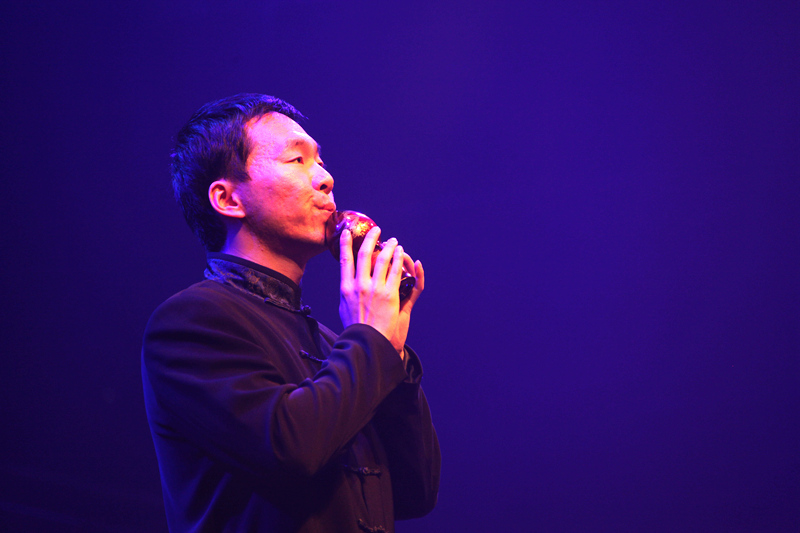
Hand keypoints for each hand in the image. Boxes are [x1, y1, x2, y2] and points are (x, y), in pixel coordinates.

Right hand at [339, 227, 423, 355]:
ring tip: (393, 241)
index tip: (347, 232)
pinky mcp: (390, 294)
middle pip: (365, 254)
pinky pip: (395, 271)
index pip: (345, 260)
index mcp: (346, 288)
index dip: (346, 244)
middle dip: (371, 238)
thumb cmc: (356, 327)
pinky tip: (401, 253)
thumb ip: (346, 293)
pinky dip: (398, 259)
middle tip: (376, 230)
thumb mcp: (344, 308)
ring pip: (383, 260)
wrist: (367, 341)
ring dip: (389, 247)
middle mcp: (359, 285)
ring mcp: (375, 289)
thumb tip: (346, 283)